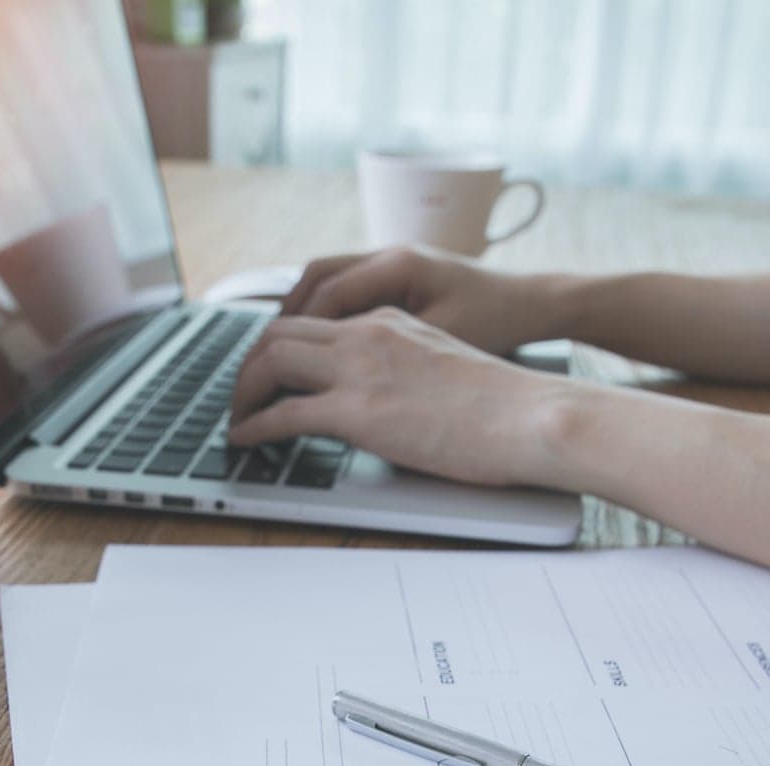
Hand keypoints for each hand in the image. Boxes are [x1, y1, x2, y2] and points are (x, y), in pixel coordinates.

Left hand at [226, 307, 574, 486]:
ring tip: (236, 419)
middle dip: (250, 364)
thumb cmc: (507, 404)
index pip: (316, 322)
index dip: (281, 348)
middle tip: (241, 395)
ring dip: (242, 391)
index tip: (270, 371)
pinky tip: (245, 442)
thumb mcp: (446, 365)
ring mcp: (360, 370)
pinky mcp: (358, 411)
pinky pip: (282, 414)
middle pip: (278, 332)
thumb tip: (390, 398)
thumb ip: (407, 367)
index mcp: (390, 320)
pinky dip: (253, 428)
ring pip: (269, 362)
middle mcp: (367, 334)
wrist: (533, 415)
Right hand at [281, 247, 566, 356]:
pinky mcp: (401, 279)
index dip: (296, 332)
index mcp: (398, 265)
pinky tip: (322, 348)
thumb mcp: (443, 340)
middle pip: (315, 278)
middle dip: (285, 320)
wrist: (538, 304)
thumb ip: (388, 351)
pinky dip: (327, 315)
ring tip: (281, 354)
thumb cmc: (500, 320)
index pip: (325, 294)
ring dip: (303, 315)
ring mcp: (394, 264)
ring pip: (328, 281)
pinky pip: (349, 291)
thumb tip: (336, 376)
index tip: (274, 364)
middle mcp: (390, 256)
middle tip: (263, 360)